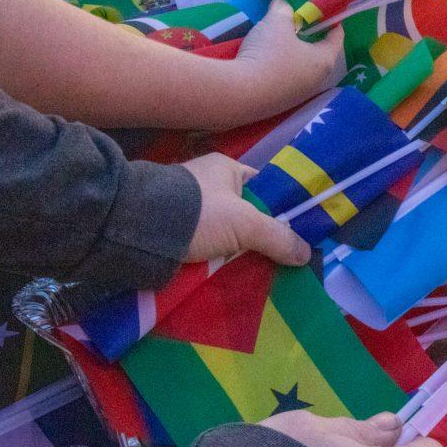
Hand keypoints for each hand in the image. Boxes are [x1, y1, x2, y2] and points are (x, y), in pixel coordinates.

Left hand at [181, 152, 311, 264]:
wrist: (140, 230)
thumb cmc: (198, 212)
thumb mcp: (245, 223)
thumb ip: (277, 236)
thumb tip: (305, 253)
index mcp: (225, 168)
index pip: (262, 187)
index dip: (278, 208)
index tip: (292, 234)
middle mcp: (206, 185)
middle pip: (244, 214)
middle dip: (257, 237)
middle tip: (276, 260)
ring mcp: (188, 209)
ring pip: (224, 234)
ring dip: (235, 253)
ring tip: (256, 275)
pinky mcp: (174, 231)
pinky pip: (204, 247)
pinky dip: (215, 261)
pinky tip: (227, 277)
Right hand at [235, 0, 344, 114]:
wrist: (242, 94)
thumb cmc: (269, 53)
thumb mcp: (276, 22)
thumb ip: (283, 9)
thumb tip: (282, 4)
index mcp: (325, 60)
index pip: (337, 37)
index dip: (332, 21)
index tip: (324, 11)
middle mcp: (317, 80)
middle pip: (319, 53)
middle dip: (309, 38)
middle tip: (297, 23)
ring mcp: (299, 94)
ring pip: (301, 68)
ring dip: (293, 54)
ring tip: (279, 40)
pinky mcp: (282, 103)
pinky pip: (286, 80)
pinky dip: (280, 68)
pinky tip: (266, 60)